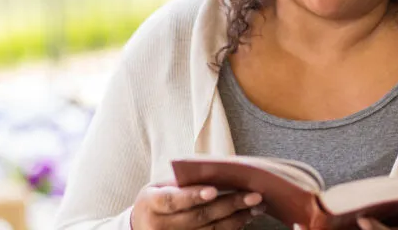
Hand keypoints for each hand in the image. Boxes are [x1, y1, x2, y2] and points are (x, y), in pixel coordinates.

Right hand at [131, 183, 265, 229]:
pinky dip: (230, 229)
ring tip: (255, 207)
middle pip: (198, 217)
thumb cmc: (157, 200)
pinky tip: (244, 219)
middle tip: (253, 196)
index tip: (213, 191)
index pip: (172, 200)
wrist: (141, 227)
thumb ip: (184, 182)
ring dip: (236, 219)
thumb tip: (221, 172)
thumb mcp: (160, 186)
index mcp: (151, 204)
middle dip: (229, 205)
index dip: (192, 196)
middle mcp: (159, 226)